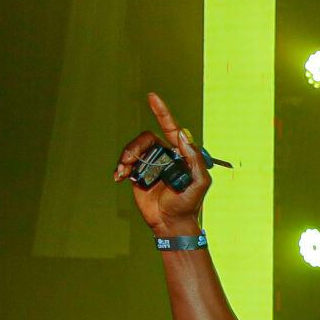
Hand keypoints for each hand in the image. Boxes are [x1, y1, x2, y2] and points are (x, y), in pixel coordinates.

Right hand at [115, 92, 210, 234]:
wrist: (170, 222)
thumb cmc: (189, 203)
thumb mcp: (200, 182)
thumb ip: (194, 159)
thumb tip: (182, 136)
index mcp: (181, 154)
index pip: (171, 129)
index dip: (162, 112)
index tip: (152, 97)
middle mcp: (165, 155)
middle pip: (146, 138)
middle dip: (135, 146)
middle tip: (130, 161)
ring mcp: (151, 163)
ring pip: (134, 148)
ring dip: (126, 156)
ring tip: (124, 170)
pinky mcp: (139, 173)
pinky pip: (126, 161)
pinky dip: (120, 166)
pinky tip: (119, 176)